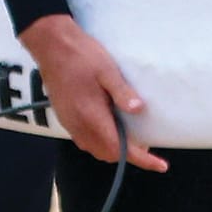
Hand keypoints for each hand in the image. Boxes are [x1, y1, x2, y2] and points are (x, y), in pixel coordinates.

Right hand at [18, 13, 166, 171]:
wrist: (51, 46)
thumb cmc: (82, 56)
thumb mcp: (107, 70)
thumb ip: (122, 92)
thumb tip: (139, 109)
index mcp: (91, 116)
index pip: (120, 148)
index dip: (141, 159)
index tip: (160, 165)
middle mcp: (78, 125)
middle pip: (107, 153)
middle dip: (128, 155)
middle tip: (148, 145)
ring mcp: (69, 123)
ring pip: (94, 148)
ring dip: (113, 149)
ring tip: (132, 138)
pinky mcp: (64, 117)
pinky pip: (84, 139)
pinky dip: (101, 141)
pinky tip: (110, 128)